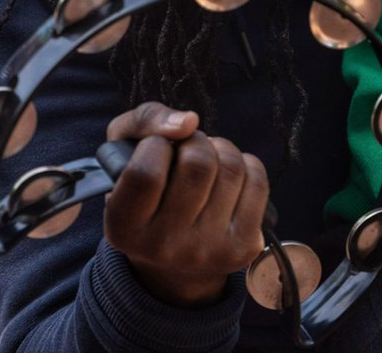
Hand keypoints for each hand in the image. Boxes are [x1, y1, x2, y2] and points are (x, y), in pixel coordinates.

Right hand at [103, 102, 268, 306]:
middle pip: (198, 164)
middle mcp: (163, 247)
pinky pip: (258, 183)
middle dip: (196, 141)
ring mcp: (206, 251)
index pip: (145, 173)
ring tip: (208, 160)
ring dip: (222, 149)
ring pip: (232, 168)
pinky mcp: (242, 248)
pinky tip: (228, 176)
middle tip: (188, 148)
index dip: (156, 144)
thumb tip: (188, 122)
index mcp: (123, 228)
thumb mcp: (124, 153)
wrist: (174, 260)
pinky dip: (247, 164)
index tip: (158, 147)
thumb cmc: (147, 192)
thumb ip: (143, 122)